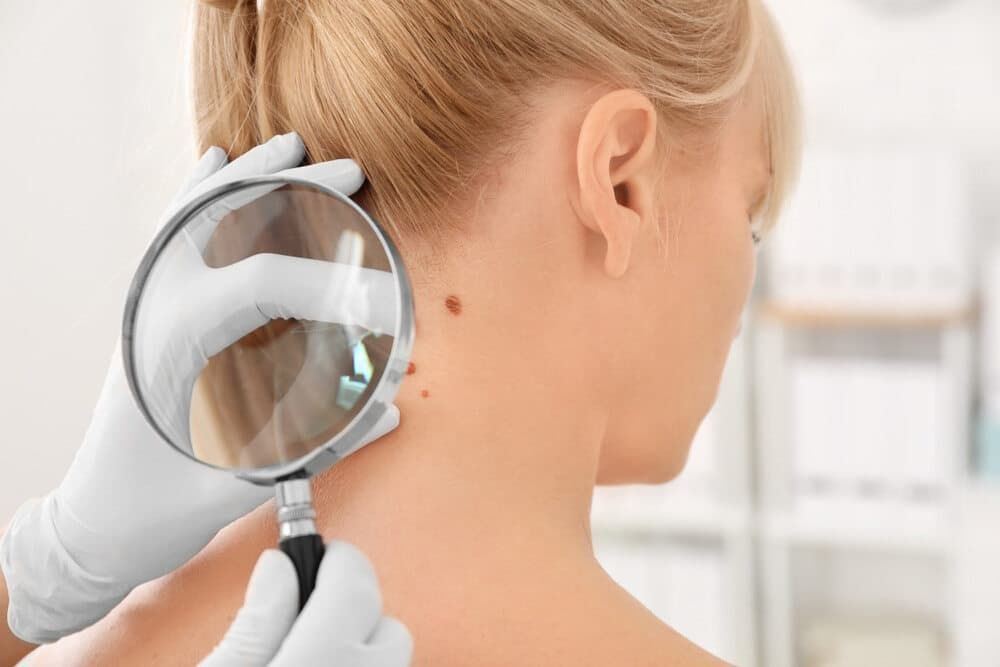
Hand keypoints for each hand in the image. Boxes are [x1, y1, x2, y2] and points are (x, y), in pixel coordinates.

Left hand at [0, 133, 399, 643]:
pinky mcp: (146, 315)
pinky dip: (195, 194)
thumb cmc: (153, 513)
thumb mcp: (236, 489)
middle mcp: (150, 310)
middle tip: (351, 173)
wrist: (90, 528)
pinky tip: (216, 162)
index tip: (388, 301)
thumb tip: (390, 408)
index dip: (331, 284)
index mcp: (168, 345)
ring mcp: (142, 308)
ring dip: (245, 177)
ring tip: (293, 147)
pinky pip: (168, 236)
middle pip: (221, 221)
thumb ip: (317, 448)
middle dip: (290, 189)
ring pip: (191, 216)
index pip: (259, 283)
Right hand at [199, 541, 411, 666]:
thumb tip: (279, 565)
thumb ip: (254, 623)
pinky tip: (327, 664)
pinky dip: (363, 664)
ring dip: (364, 645)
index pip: (354, 588)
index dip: (338, 560)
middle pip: (389, 627)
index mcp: (316, 662)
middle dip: (356, 607)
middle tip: (315, 604)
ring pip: (393, 658)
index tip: (322, 554)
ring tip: (319, 644)